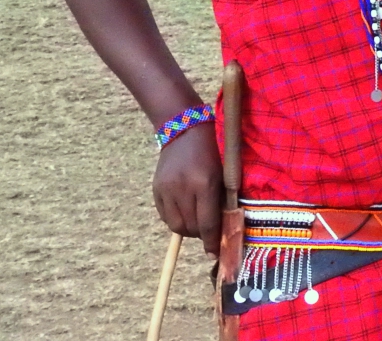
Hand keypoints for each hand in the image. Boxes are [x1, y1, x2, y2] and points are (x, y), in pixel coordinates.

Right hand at [152, 122, 223, 256]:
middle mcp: (183, 188)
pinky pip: (166, 216)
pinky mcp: (156, 189)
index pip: (208, 222)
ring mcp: (167, 189)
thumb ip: (223, 198)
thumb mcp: (224, 171)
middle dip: (201, 235)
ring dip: (188, 230)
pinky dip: (176, 220)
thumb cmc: (213, 148)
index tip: (216, 253)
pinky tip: (185, 214)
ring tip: (197, 223)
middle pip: (191, 227)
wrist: (184, 128)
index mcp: (204, 183)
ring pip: (176, 225)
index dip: (213, 241)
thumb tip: (225, 227)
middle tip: (210, 233)